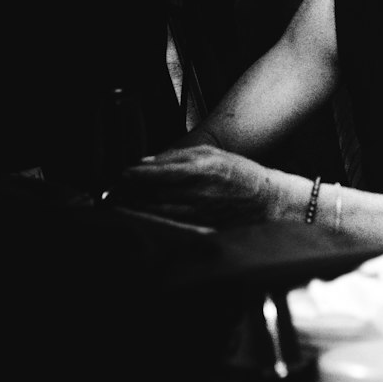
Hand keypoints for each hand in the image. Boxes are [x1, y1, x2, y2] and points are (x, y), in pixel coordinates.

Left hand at [107, 144, 273, 226]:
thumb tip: (149, 161)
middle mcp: (199, 192)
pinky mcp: (200, 227)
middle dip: (132, 192)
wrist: (266, 201)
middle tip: (116, 190)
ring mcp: (199, 213)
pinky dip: (153, 220)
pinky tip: (144, 216)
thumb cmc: (240, 174)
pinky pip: (170, 224)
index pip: (161, 172)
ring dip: (138, 207)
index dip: (138, 174)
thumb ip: (179, 156)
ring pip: (159, 211)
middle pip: (155, 194)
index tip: (124, 173)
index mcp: (203, 169)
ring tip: (124, 203)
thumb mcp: (212, 154)